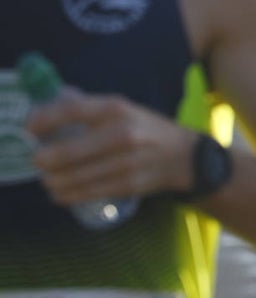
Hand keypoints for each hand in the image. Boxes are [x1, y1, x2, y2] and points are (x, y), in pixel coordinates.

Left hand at [25, 92, 197, 204]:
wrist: (183, 155)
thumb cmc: (145, 129)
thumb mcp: (123, 109)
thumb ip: (89, 108)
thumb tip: (52, 102)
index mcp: (117, 109)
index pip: (72, 111)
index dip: (45, 120)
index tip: (29, 128)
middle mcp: (121, 134)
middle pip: (66, 153)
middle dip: (43, 160)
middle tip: (39, 161)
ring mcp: (125, 162)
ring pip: (72, 178)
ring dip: (52, 181)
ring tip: (49, 178)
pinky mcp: (127, 185)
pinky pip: (85, 193)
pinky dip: (66, 195)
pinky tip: (61, 192)